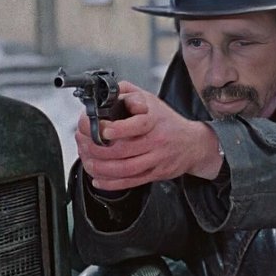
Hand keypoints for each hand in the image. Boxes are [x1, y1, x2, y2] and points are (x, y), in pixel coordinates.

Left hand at [75, 81, 222, 190]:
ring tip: (87, 160)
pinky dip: (111, 183)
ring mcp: (155, 160)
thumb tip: (107, 92)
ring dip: (100, 167)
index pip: (136, 126)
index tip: (101, 128)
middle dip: (95, 148)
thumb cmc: (167, 121)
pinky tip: (98, 179)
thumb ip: (128, 93)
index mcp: (154, 121)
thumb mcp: (151, 100)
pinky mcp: (154, 174)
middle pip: (122, 151)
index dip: (116, 129)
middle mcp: (155, 141)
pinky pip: (130, 182)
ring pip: (124, 169)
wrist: (193, 144)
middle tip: (83, 142)